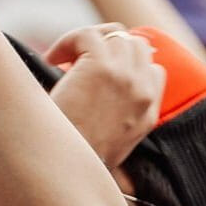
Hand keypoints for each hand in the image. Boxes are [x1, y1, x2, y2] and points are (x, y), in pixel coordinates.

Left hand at [45, 23, 165, 165]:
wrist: (64, 171)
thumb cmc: (77, 162)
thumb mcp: (112, 149)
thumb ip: (119, 124)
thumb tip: (112, 125)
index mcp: (149, 113)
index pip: (153, 70)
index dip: (126, 64)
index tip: (100, 70)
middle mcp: (142, 92)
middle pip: (136, 45)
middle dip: (109, 46)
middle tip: (80, 60)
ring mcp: (125, 76)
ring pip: (114, 35)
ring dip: (87, 42)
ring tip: (64, 59)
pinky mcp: (100, 66)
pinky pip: (87, 34)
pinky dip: (67, 42)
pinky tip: (51, 60)